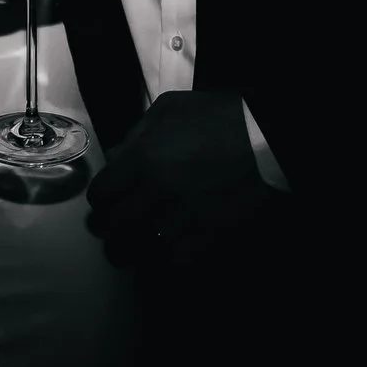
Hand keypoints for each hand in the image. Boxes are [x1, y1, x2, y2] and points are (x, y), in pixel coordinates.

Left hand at [86, 89, 273, 267]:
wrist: (265, 139)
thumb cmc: (219, 116)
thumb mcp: (170, 108)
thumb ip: (136, 133)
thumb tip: (116, 157)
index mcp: (144, 157)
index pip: (102, 192)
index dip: (100, 199)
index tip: (104, 201)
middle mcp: (158, 190)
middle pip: (115, 225)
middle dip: (108, 228)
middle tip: (110, 229)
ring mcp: (184, 215)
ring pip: (142, 247)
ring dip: (133, 248)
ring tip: (130, 248)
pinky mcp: (210, 234)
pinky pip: (177, 258)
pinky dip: (168, 256)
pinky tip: (167, 249)